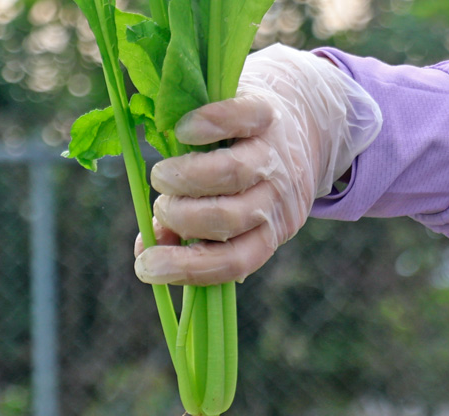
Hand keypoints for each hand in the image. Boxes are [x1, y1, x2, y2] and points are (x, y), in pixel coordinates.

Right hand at [134, 44, 381, 285]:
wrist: (302, 121)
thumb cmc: (249, 178)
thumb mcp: (230, 213)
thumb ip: (186, 234)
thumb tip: (146, 251)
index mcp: (268, 232)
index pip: (233, 261)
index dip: (187, 269)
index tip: (145, 268)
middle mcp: (275, 197)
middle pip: (228, 218)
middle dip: (182, 217)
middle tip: (163, 207)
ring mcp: (272, 154)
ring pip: (232, 173)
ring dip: (186, 178)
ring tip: (162, 177)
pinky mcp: (266, 113)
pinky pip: (239, 119)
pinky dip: (208, 125)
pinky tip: (182, 131)